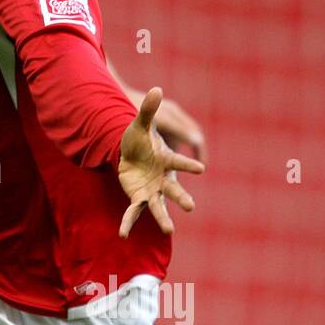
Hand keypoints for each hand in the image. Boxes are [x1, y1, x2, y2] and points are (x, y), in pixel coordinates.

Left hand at [117, 87, 204, 236]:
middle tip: (190, 207)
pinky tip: (123, 235)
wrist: (128, 152)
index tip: (201, 168)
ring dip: (163, 217)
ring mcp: (151, 190)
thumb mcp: (140, 123)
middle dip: (181, 198)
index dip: (188, 165)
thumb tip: (156, 88)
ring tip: (169, 229)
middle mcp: (162, 179)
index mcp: (166, 160)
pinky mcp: (137, 197)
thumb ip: (148, 109)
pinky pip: (133, 212)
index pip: (179, 163)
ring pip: (158, 206)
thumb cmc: (139, 138)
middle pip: (174, 190)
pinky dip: (128, 223)